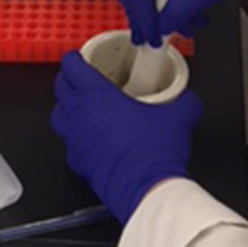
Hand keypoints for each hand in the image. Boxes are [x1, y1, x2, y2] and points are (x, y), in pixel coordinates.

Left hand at [51, 51, 202, 223]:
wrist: (146, 189)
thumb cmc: (152, 153)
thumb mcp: (178, 117)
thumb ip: (184, 101)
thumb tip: (188, 101)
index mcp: (97, 95)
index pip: (72, 67)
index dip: (73, 58)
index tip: (79, 57)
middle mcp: (80, 114)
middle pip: (60, 87)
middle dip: (67, 78)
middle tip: (80, 76)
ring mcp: (75, 139)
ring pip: (58, 114)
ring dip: (66, 106)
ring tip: (81, 105)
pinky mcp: (78, 162)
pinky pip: (68, 143)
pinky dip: (75, 136)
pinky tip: (89, 138)